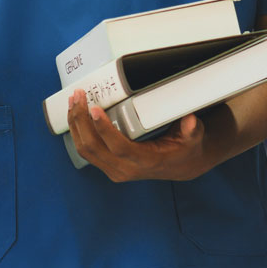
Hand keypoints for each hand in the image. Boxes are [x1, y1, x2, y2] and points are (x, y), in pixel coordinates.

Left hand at [67, 91, 210, 181]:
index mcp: (145, 162)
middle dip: (81, 121)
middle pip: (94, 147)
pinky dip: (78, 132)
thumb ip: (191, 129)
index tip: (94, 109)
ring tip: (73, 102)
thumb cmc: (185, 148)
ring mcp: (114, 170)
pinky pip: (86, 151)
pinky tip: (76, 114)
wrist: (180, 166)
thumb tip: (189, 120)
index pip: (118, 147)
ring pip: (85, 150)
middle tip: (78, 97)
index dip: (104, 128)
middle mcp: (125, 169)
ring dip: (75, 125)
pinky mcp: (108, 166)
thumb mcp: (193, 138)